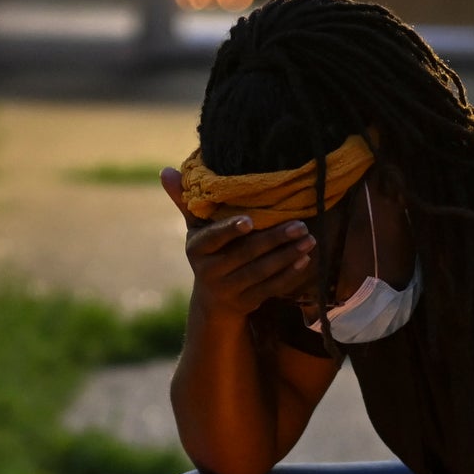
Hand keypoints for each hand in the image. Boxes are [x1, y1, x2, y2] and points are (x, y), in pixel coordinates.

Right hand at [167, 170, 320, 325]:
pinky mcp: (247, 303)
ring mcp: (229, 290)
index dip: (230, 230)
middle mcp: (210, 272)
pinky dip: (289, 275)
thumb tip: (164, 171)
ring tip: (309, 239)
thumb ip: (185, 201)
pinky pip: (270, 288)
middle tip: (300, 225)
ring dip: (287, 256)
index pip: (213, 238)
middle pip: (246, 254)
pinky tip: (305, 260)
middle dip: (274, 239)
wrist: (213, 300)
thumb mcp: (195, 228)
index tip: (249, 221)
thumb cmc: (208, 252)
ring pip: (262, 272)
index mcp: (197, 249)